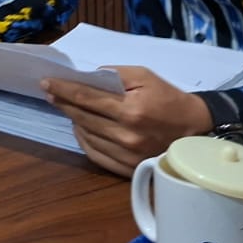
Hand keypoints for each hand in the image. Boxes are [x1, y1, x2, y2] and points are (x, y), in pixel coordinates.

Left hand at [41, 65, 212, 176]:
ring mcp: (126, 155)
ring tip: (68, 108)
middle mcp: (125, 135)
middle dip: (63, 103)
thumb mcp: (146, 76)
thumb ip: (115, 74)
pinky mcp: (127, 168)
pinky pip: (95, 154)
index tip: (46, 83)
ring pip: (86, 136)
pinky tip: (81, 129)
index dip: (63, 90)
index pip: (86, 98)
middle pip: (82, 118)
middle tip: (50, 94)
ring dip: (73, 121)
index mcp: (131, 111)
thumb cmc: (169, 99)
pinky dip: (83, 140)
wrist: (195, 129)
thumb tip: (89, 79)